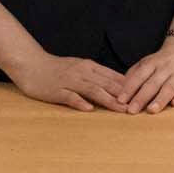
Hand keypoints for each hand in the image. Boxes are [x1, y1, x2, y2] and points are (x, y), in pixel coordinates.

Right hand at [9, 50, 128, 111]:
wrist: (31, 63)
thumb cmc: (56, 68)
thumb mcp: (79, 68)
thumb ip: (95, 76)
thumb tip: (115, 85)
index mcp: (89, 67)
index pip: (113, 77)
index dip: (129, 87)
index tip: (142, 96)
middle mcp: (82, 72)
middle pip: (106, 84)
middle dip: (123, 95)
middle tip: (138, 106)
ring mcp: (69, 81)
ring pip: (92, 90)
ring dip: (108, 100)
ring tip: (121, 109)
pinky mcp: (56, 90)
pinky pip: (70, 96)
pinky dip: (80, 102)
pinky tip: (89, 109)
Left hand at [118, 38, 173, 113]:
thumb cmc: (162, 62)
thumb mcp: (147, 63)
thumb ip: (134, 75)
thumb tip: (120, 90)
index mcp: (153, 63)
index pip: (139, 75)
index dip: (130, 88)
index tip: (120, 100)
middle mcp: (167, 67)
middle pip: (153, 83)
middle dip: (141, 97)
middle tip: (132, 110)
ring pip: (169, 87)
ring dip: (160, 99)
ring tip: (151, 110)